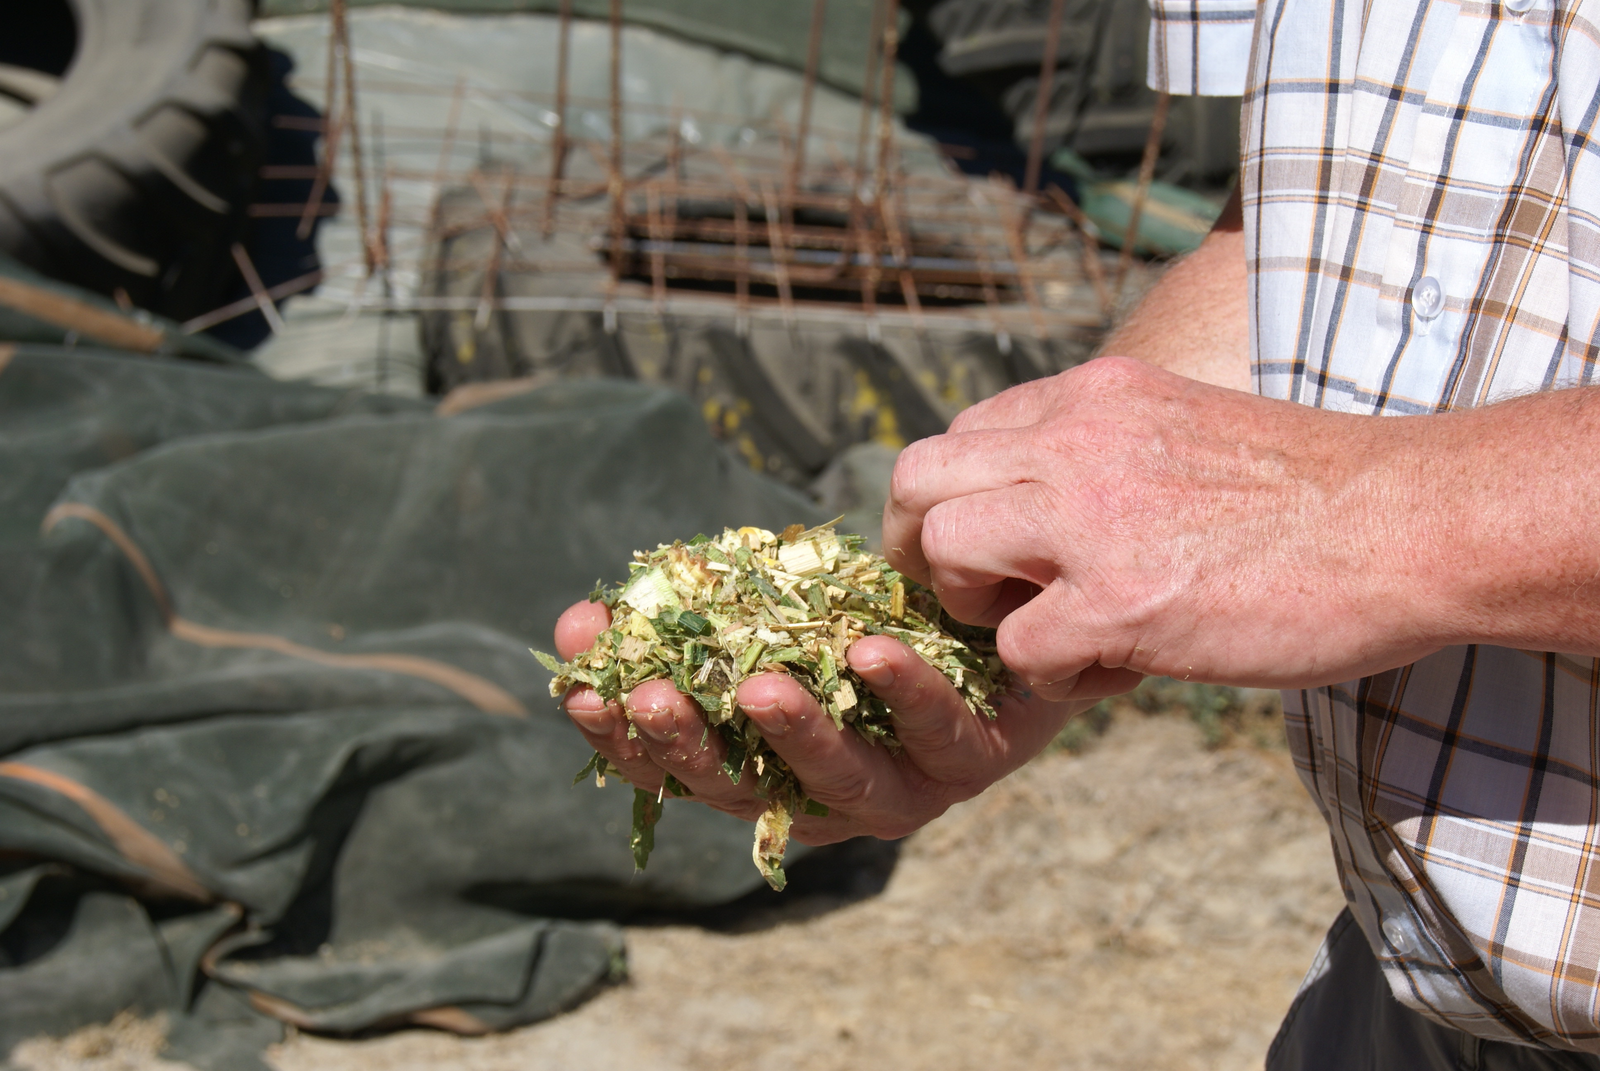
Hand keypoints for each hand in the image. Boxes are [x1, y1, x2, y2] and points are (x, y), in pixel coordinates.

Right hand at [554, 600, 1101, 843]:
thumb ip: (685, 624)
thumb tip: (576, 623)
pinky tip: (871, 650)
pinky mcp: (972, 757)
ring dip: (795, 734)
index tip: (583, 688)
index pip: (677, 769)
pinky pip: (936, 730)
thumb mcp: (765, 615)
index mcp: (762, 769)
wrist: (992, 615)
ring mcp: (902, 787)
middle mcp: (823, 796)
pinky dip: (904, 692)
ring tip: (758, 686)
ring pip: (841, 779)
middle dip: (690, 744)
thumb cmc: (859, 618)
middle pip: (745, 787)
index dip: (625, 737)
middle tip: (644, 695)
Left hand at [883, 355, 1446, 699]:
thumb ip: (1102, 448)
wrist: (1408, 523)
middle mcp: (1073, 441)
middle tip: (973, 595)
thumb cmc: (1312, 489)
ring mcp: (1088, 520)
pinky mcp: (1117, 604)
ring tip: (1049, 629)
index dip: (957, 499)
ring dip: (976, 607)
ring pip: (944, 552)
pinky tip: (1117, 669)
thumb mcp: (1185, 425)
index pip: (960, 434)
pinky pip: (1018, 651)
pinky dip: (1055, 678)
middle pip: (916, 479)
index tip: (992, 545)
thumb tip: (1041, 499)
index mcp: (1092, 395)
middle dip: (924, 547)